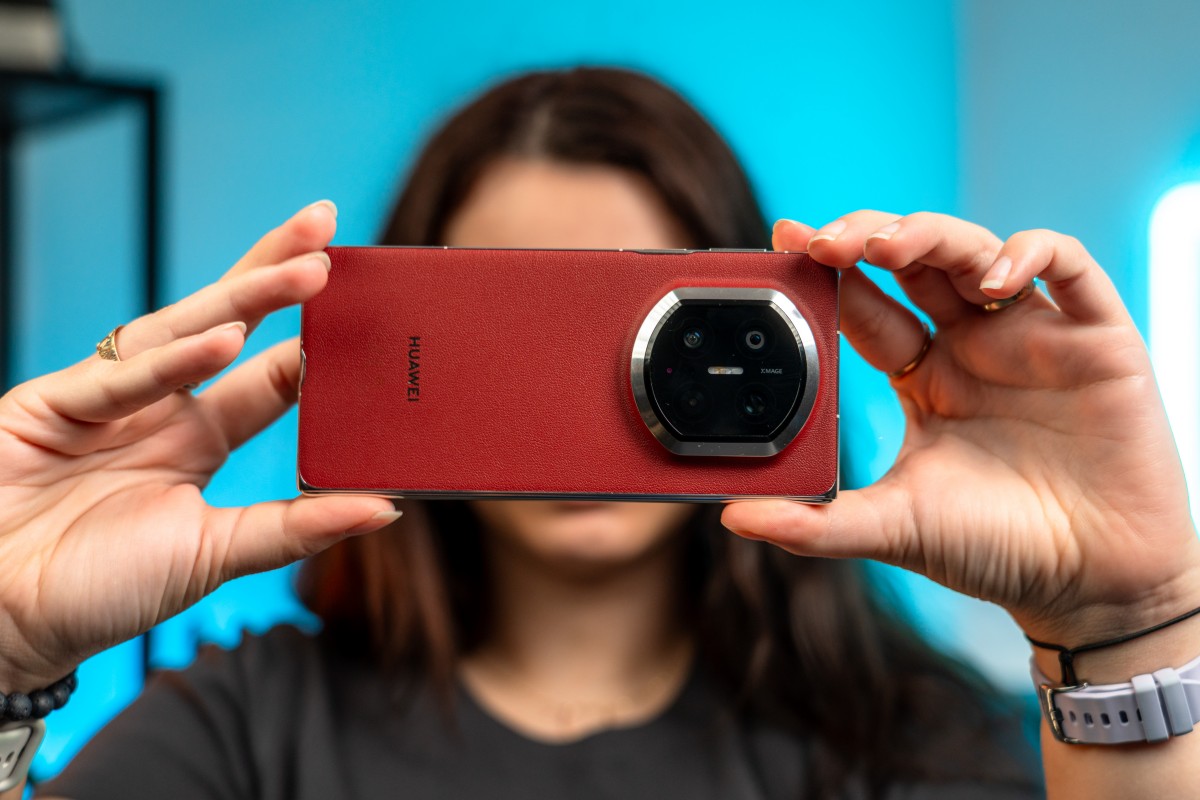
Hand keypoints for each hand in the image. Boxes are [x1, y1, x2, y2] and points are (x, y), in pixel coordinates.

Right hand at [0, 202, 397, 690]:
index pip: (273, 377)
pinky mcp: (53, 403)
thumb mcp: (217, 554)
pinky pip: (122, 378)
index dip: (317, 343)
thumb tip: (388, 509)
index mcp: (202, 440)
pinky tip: (227, 337)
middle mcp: (162, 410)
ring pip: (183, 330)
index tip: (371, 311)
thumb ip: (297, 529)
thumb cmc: (104, 591)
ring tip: (309, 266)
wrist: (1, 620)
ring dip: (246, 296)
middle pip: (231, 326)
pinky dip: (172, 359)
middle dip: (279, 277)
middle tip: (330, 231)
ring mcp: (110, 401)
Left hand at [722, 211, 1199, 644]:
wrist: (1093, 589)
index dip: (828, 272)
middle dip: (867, 237)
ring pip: (976, 250)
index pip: (867, 305)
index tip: (784, 240)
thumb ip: (817, 524)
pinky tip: (994, 279)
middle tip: (824, 241)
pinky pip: (1069, 266)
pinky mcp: (1097, 339)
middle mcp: (973, 346)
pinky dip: (1030, 253)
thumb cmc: (997, 553)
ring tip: (884, 245)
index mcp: (924, 378)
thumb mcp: (895, 530)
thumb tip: (734, 517)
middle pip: (914, 262)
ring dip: (928, 234)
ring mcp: (1033, 337)